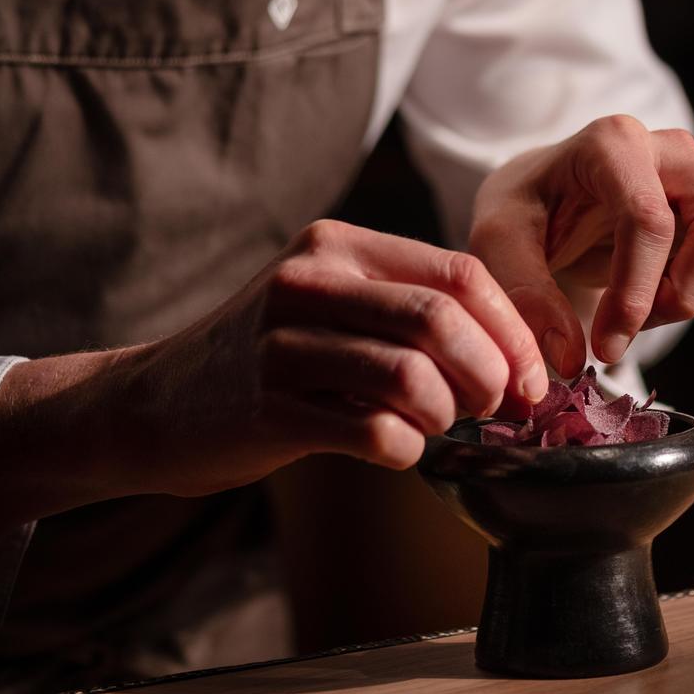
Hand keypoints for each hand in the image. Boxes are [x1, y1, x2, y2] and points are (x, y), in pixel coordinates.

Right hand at [0, 221, 547, 519]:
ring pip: (412, 378)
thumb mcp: (333, 303)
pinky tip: (394, 448)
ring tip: (435, 424)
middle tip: (495, 407)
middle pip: (442, 320)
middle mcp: (309, 280)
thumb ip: (410, 306)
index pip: (460, 271)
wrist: (157, 404)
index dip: (514, 329)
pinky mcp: (268, 408)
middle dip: (491, 374)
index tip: (536, 375)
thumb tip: (517, 352)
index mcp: (336, 244)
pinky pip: (372, 431)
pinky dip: (405, 449)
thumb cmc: (272, 358)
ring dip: (446, 415)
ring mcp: (282, 344)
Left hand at [469, 117, 693, 375]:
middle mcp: (671, 146)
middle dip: (683, 292)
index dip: (635, 294)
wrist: (550, 200)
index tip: (606, 345)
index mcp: (611, 143)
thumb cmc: (527, 216)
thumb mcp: (497, 244)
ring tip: (666, 300)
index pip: (648, 217)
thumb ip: (523, 294)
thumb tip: (570, 356)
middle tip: (633, 322)